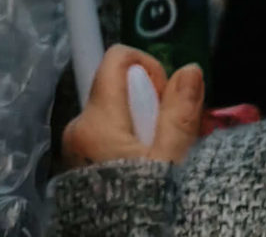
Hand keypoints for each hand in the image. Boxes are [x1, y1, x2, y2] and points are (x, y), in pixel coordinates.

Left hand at [62, 47, 204, 167]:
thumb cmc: (141, 207)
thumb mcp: (170, 163)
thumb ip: (179, 115)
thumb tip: (190, 69)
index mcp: (95, 119)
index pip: (118, 59)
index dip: (148, 70)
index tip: (164, 105)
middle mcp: (78, 127)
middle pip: (121, 88)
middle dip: (149, 104)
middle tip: (168, 140)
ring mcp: (75, 150)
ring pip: (117, 114)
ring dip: (140, 126)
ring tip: (159, 161)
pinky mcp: (78, 169)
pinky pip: (107, 138)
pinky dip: (127, 145)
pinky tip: (143, 173)